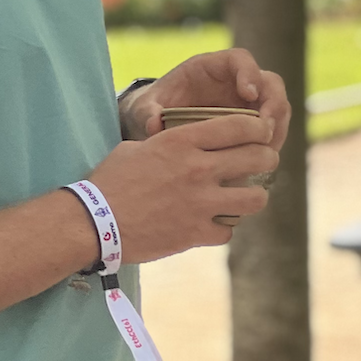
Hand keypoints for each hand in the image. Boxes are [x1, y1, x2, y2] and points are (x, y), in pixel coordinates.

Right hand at [86, 117, 278, 262]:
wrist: (93, 222)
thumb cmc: (110, 180)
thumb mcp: (139, 147)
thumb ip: (170, 143)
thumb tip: (186, 143)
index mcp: (182, 141)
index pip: (240, 126)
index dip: (259, 127)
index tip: (262, 132)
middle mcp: (198, 169)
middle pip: (258, 158)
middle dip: (267, 159)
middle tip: (264, 162)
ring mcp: (200, 204)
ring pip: (255, 198)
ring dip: (254, 196)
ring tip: (247, 196)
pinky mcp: (195, 233)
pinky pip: (228, 231)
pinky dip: (223, 228)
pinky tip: (213, 224)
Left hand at [119, 48, 289, 149]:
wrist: (158, 121)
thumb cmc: (153, 107)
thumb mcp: (145, 107)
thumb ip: (148, 112)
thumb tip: (154, 125)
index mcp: (211, 67)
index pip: (240, 60)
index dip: (249, 73)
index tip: (248, 93)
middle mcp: (236, 81)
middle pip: (270, 83)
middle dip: (273, 104)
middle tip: (266, 130)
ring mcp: (248, 103)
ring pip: (278, 107)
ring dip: (278, 128)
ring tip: (267, 151)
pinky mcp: (251, 124)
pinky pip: (272, 130)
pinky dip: (271, 144)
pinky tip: (260, 161)